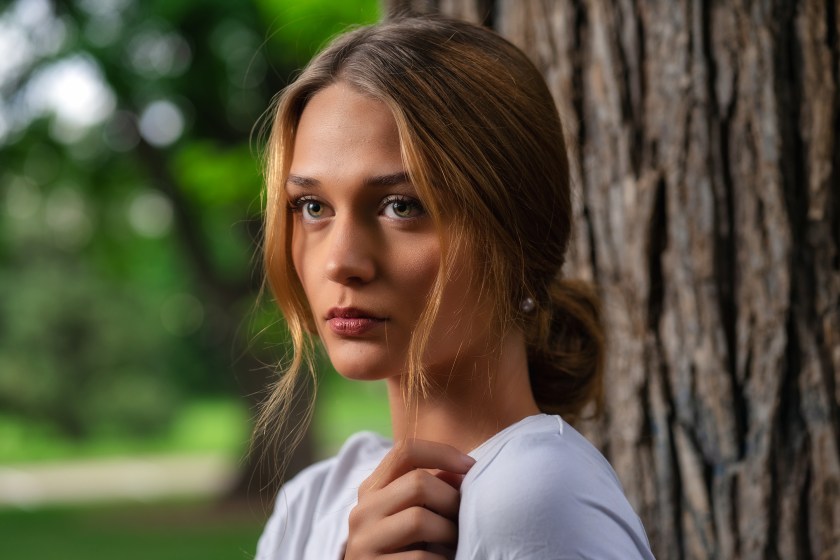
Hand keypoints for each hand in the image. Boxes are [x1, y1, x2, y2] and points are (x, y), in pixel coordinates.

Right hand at [344, 439, 475, 558]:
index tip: (470, 466)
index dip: (442, 452)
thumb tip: (461, 471)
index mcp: (372, 489)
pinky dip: (442, 559)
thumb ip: (431, 489)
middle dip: (451, 500)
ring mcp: (364, 542)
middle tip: (463, 519)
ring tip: (456, 542)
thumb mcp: (412, 513)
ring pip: (418, 519)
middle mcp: (363, 511)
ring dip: (449, 532)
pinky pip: (420, 557)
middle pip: (418, 483)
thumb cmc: (404, 548)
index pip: (405, 451)